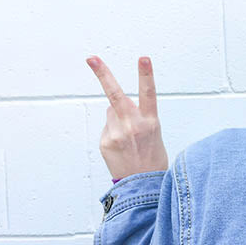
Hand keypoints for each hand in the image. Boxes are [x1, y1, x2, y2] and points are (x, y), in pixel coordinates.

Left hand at [86, 55, 168, 180]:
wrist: (143, 186)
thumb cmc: (152, 158)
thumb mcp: (154, 133)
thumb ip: (138, 116)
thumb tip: (117, 105)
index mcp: (150, 121)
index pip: (149, 93)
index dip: (146, 74)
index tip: (143, 58)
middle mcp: (133, 125)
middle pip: (115, 94)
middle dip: (102, 74)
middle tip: (91, 58)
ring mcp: (116, 134)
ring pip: (111, 113)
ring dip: (117, 119)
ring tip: (128, 139)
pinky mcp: (105, 142)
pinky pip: (107, 129)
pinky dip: (112, 134)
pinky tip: (121, 147)